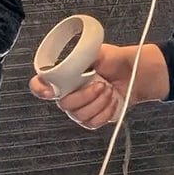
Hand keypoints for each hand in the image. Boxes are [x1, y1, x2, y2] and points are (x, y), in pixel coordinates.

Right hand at [28, 43, 167, 129]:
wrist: (133, 73)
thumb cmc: (114, 60)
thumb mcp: (96, 51)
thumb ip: (80, 57)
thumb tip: (71, 61)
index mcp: (62, 75)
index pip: (39, 85)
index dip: (40, 89)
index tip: (50, 91)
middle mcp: (67, 93)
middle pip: (64, 104)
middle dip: (86, 95)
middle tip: (101, 84)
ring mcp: (79, 107)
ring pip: (79, 115)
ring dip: (99, 102)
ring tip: (109, 89)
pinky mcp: (92, 119)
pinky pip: (92, 123)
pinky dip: (105, 111)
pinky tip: (112, 100)